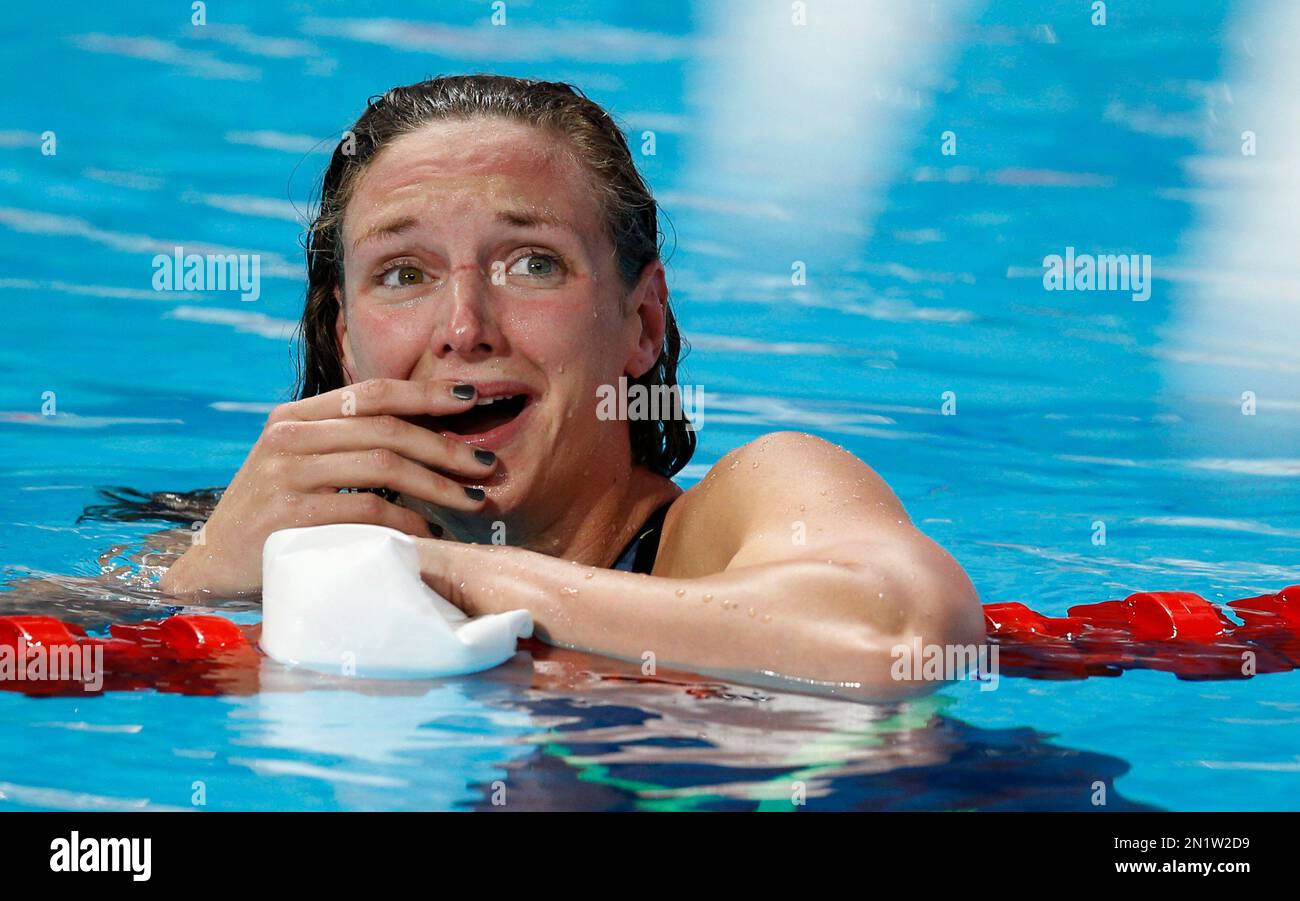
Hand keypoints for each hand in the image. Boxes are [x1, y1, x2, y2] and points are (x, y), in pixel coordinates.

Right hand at [161, 378, 496, 595]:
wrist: (211, 570)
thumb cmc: (272, 516)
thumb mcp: (300, 466)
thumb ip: (347, 443)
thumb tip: (428, 432)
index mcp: (294, 417)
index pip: (372, 392)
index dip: (426, 393)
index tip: (472, 398)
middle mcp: (287, 438)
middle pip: (387, 429)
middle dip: (447, 446)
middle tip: (489, 465)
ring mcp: (285, 477)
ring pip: (385, 467)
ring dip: (440, 485)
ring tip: (474, 501)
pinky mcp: (290, 519)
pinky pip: (368, 511)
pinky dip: (409, 522)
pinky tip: (432, 532)